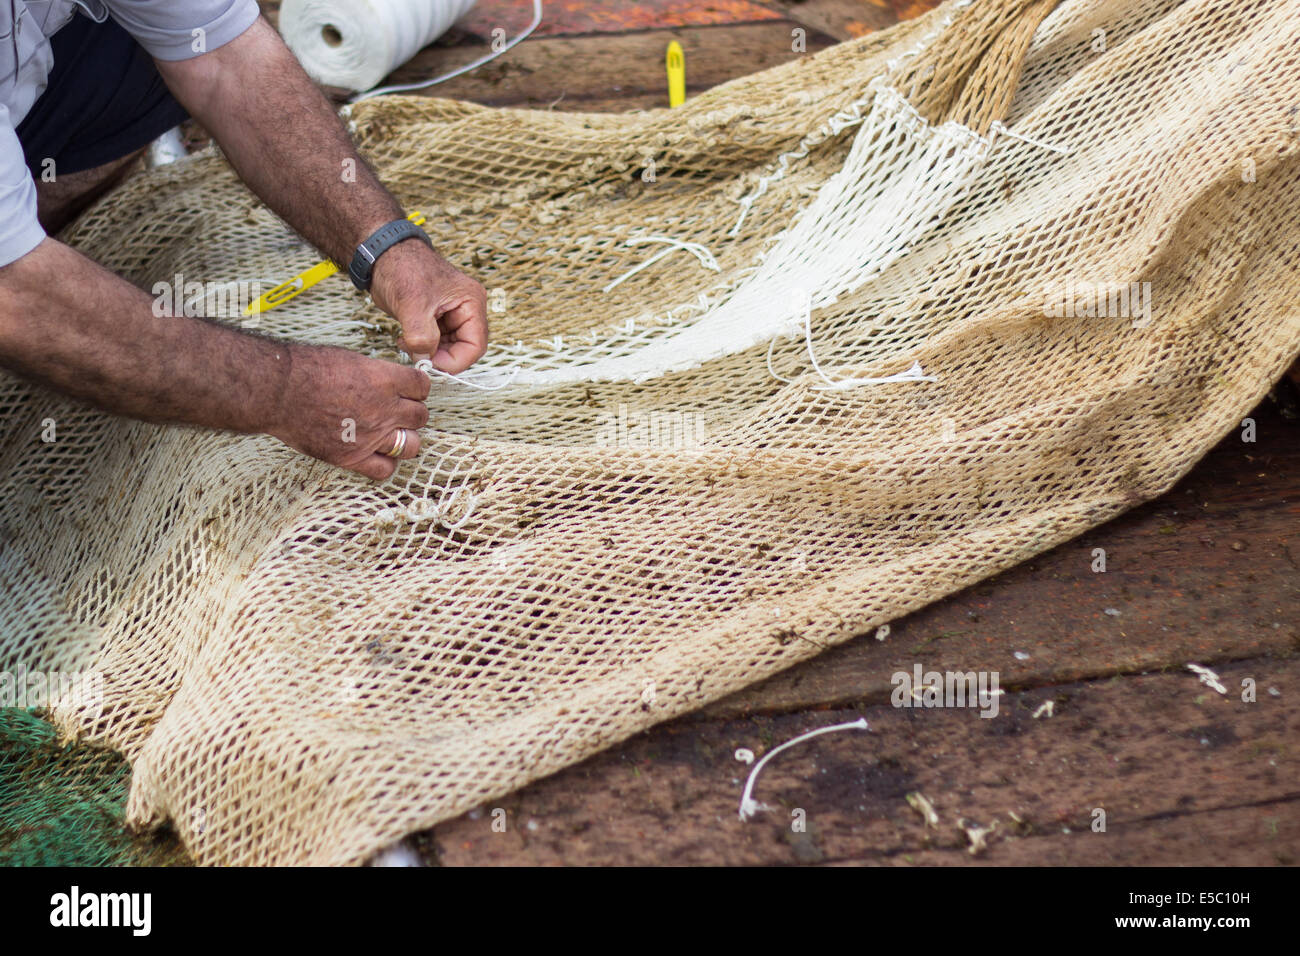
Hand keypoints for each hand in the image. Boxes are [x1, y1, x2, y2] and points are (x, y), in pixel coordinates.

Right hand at [268, 344, 430, 480]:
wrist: (277, 390)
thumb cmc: (306, 368)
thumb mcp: (351, 359)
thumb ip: (377, 373)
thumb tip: (389, 380)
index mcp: (385, 380)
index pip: (423, 386)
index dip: (416, 388)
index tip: (408, 390)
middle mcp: (384, 409)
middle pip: (420, 416)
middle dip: (411, 413)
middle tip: (395, 412)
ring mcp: (370, 436)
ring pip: (411, 444)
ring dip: (404, 439)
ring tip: (389, 434)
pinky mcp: (352, 457)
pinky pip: (385, 470)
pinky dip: (384, 464)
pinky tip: (374, 454)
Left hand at [370, 240, 487, 373]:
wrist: (382, 255)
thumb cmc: (402, 267)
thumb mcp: (412, 305)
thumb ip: (422, 336)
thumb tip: (426, 361)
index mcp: (471, 302)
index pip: (475, 346)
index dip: (455, 361)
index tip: (430, 364)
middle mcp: (467, 310)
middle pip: (464, 349)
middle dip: (441, 357)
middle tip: (417, 357)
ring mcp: (452, 315)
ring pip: (449, 349)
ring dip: (430, 353)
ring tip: (407, 343)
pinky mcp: (437, 319)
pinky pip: (436, 343)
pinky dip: (422, 347)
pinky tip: (406, 339)